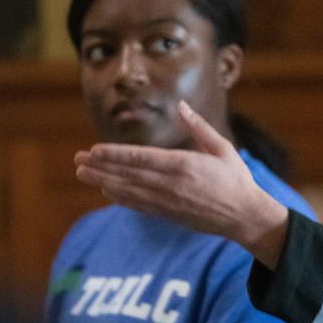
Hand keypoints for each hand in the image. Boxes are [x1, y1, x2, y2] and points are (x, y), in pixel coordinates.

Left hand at [75, 101, 289, 268]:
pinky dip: (120, 198)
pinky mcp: (169, 214)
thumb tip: (182, 105)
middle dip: (100, 167)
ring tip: (83, 174)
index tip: (94, 149)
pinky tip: (106, 191)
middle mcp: (171, 185)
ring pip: (128, 191)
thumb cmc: (236, 179)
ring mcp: (168, 202)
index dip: (114, 155)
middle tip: (77, 160)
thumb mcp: (222, 148)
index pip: (140, 158)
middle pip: (128, 175)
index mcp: (183, 165)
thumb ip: (199, 127)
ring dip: (103, 181)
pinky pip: (139, 205)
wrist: (244, 216)